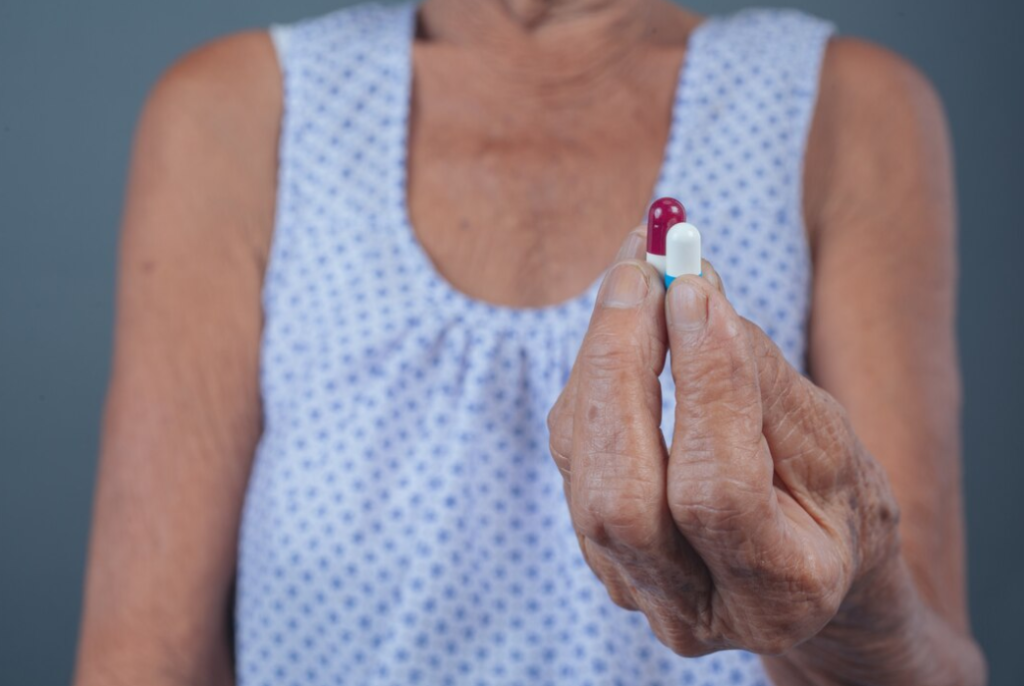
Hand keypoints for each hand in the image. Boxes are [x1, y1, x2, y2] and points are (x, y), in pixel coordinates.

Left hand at [547, 228, 901, 655]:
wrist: (803, 560)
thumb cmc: (830, 497)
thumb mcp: (827, 439)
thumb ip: (756, 374)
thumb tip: (688, 289)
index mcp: (780, 592)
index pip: (716, 491)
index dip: (702, 385)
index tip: (694, 291)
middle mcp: (690, 608)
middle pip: (620, 499)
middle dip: (619, 368)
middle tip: (640, 270)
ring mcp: (632, 587)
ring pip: (583, 470)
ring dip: (601, 358)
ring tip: (636, 276)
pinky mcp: (595, 548)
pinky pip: (574, 454)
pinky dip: (593, 377)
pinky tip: (623, 326)